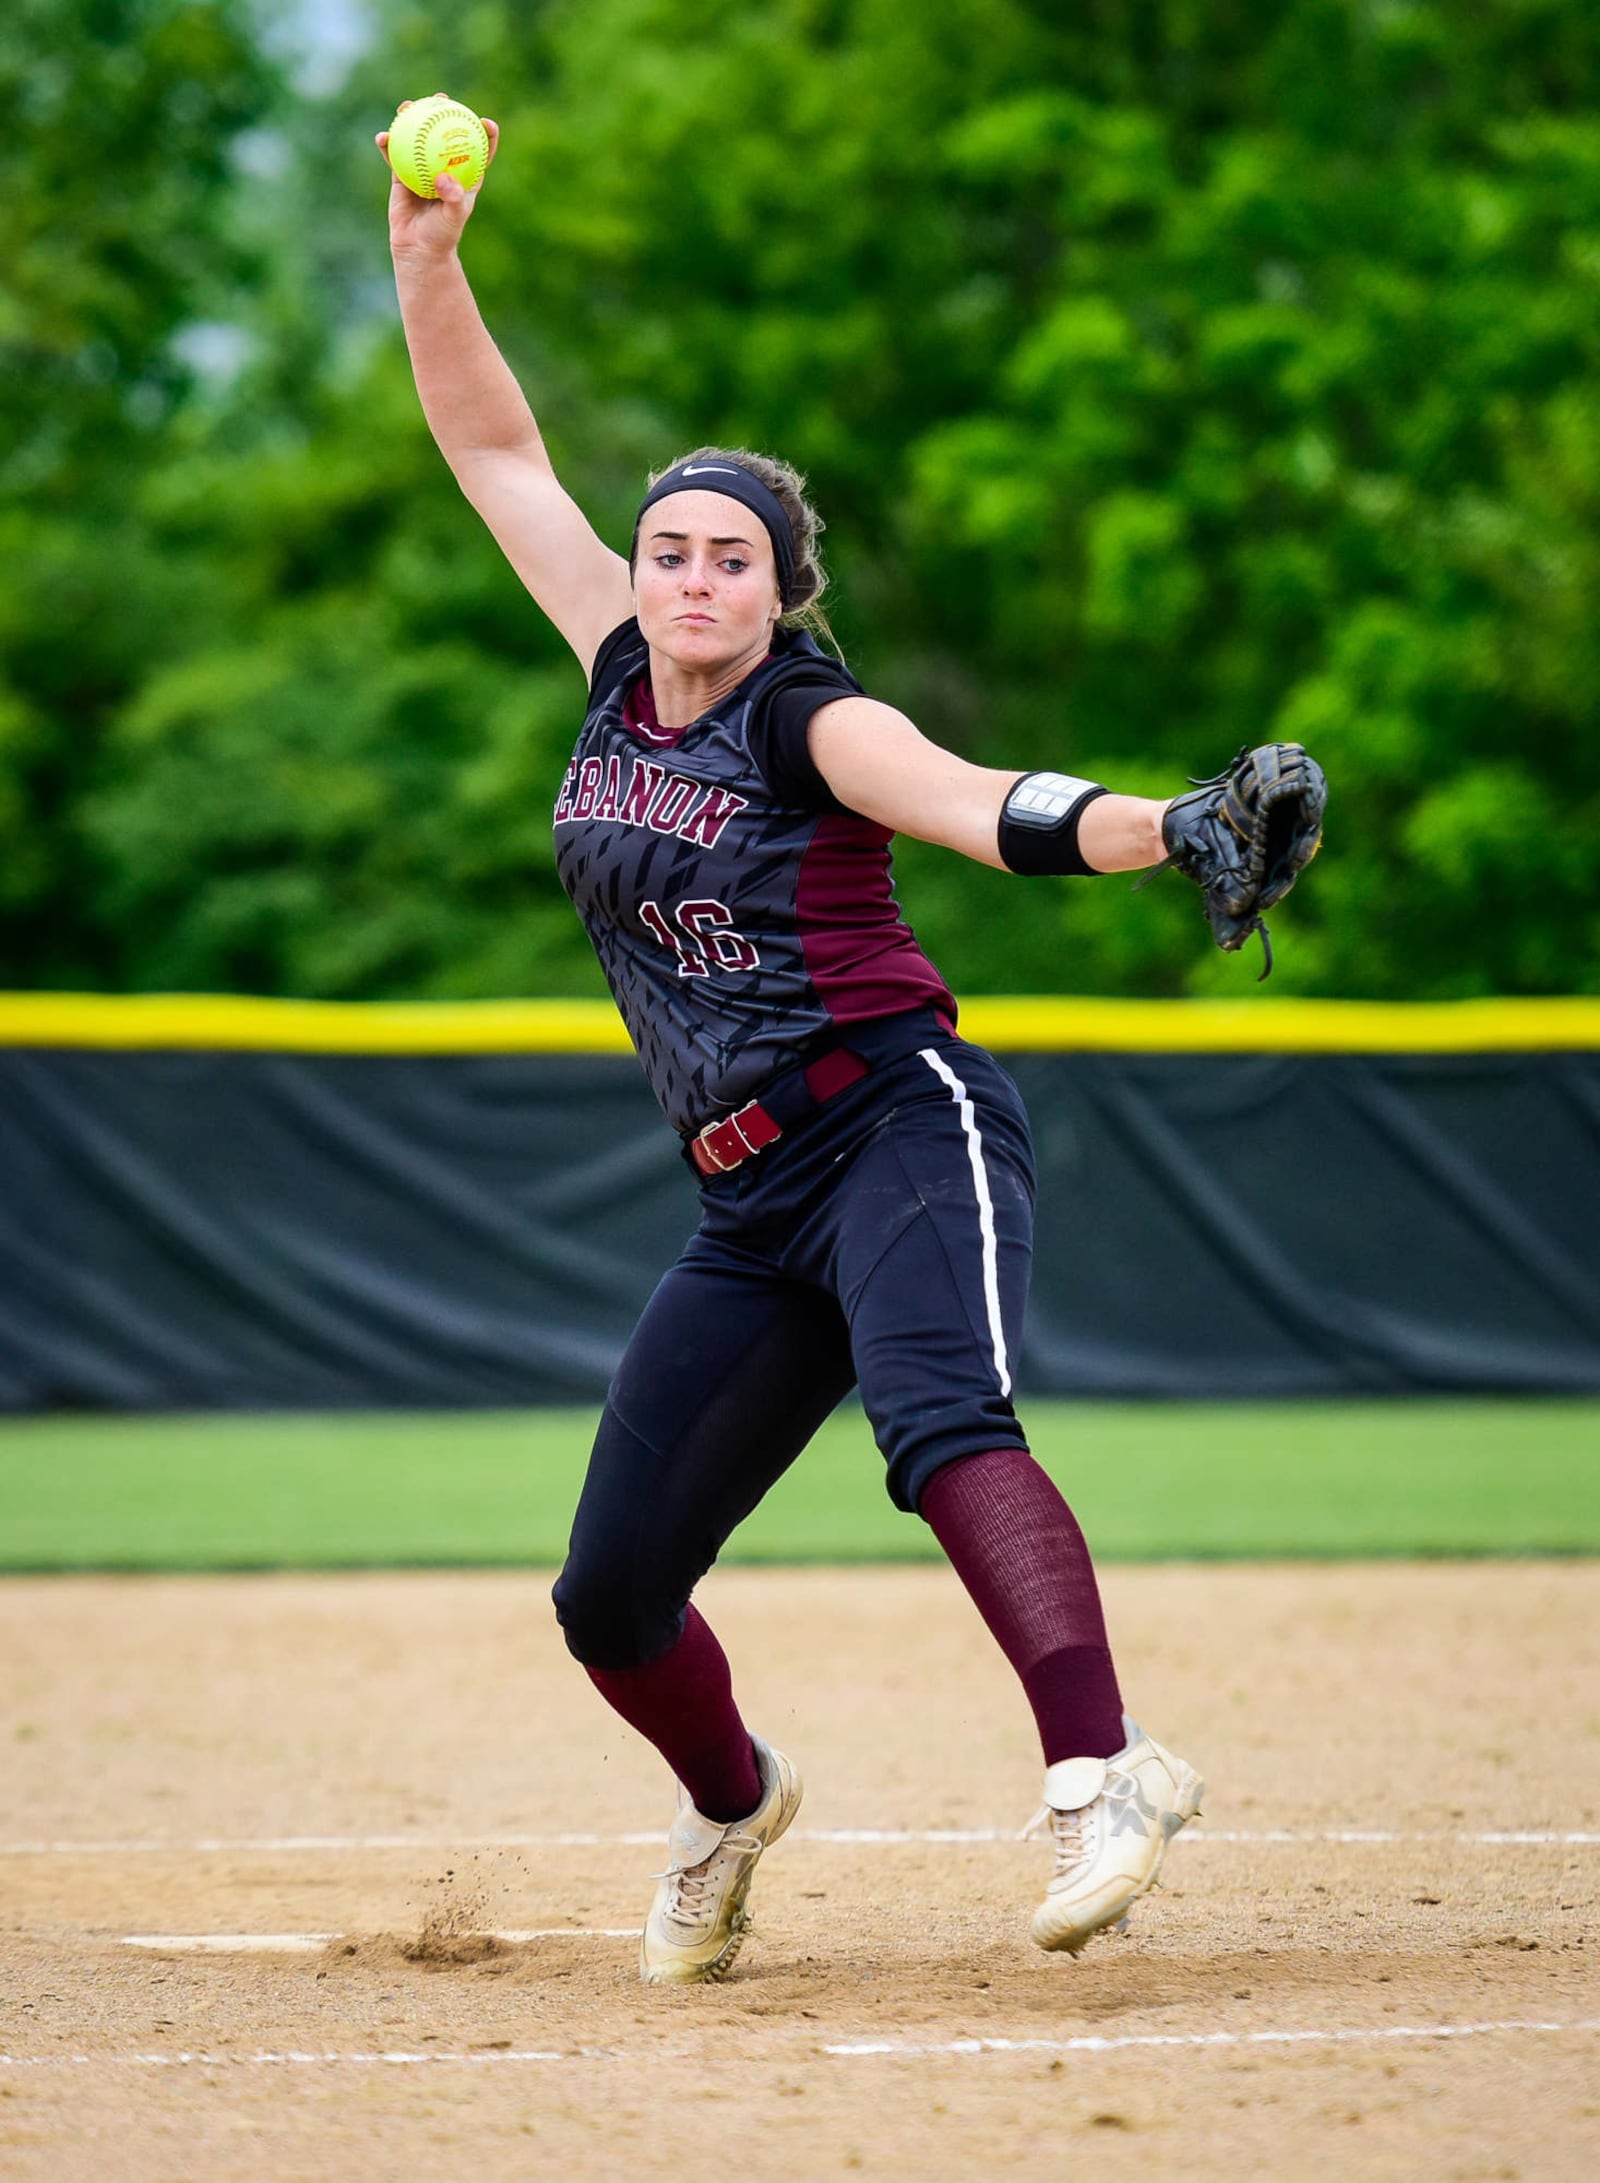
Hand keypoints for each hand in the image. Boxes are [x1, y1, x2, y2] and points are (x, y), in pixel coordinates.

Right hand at [375, 95, 499, 261]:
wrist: (418, 248)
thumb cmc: (441, 235)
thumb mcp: (452, 218)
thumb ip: (452, 198)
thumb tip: (443, 177)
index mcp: (465, 175)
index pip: (480, 149)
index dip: (485, 132)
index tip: (485, 121)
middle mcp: (444, 166)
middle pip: (445, 132)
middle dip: (444, 111)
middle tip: (440, 98)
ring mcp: (422, 167)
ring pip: (417, 136)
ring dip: (411, 117)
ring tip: (406, 106)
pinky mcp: (402, 174)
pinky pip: (394, 154)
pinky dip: (388, 144)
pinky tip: (383, 137)